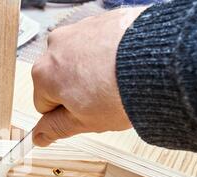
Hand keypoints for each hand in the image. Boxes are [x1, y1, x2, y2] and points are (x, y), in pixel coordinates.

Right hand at [31, 7, 146, 146]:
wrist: (158, 60)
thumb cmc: (119, 91)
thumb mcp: (83, 122)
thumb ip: (55, 129)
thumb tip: (38, 137)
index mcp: (43, 74)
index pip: (44, 104)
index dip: (65, 113)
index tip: (83, 114)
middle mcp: (54, 47)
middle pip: (59, 79)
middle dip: (75, 90)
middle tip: (101, 100)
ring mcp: (77, 30)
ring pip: (77, 60)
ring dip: (90, 71)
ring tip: (114, 82)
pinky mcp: (99, 20)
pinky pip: (95, 43)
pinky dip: (105, 54)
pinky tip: (121, 65)